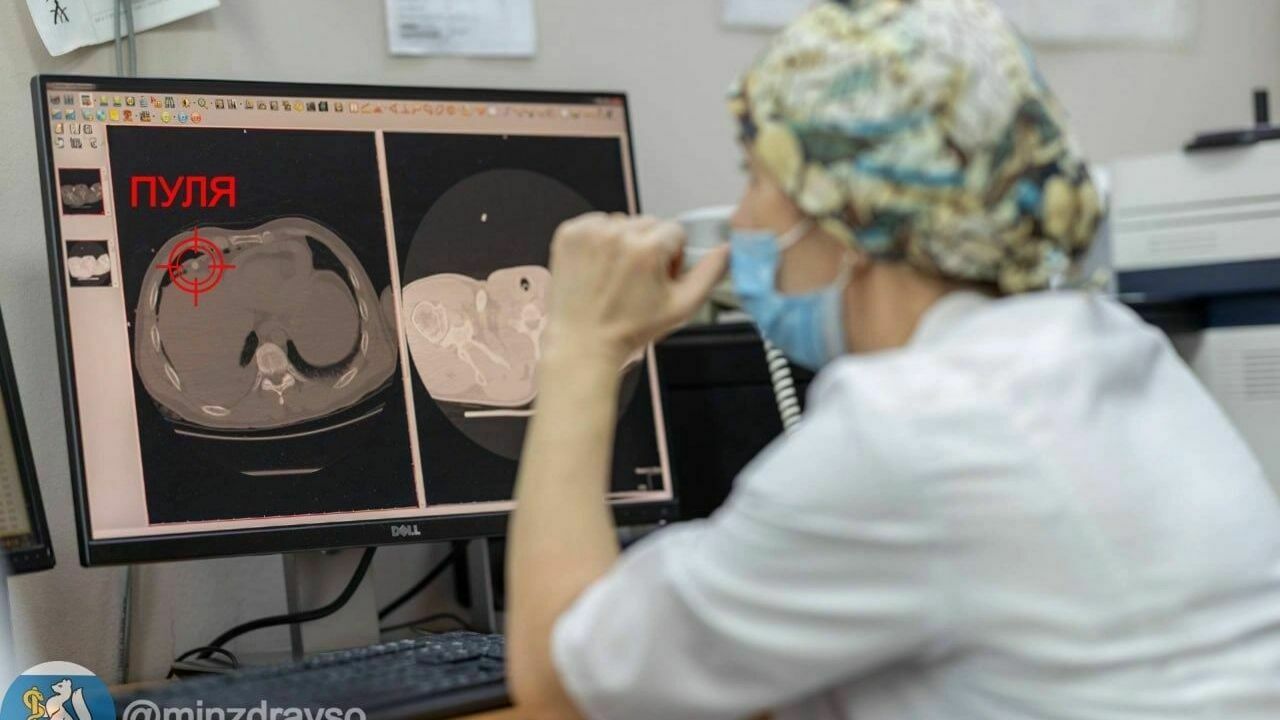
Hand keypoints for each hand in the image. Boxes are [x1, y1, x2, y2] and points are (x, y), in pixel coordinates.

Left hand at [543, 212, 729, 365]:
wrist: (583, 343)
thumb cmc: (629, 329)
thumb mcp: (681, 307)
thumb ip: (710, 274)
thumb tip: (727, 250)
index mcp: (647, 248)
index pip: (674, 231)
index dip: (671, 256)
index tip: (658, 278)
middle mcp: (617, 234)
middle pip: (648, 223)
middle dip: (649, 246)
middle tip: (636, 280)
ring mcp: (588, 232)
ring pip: (621, 222)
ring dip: (623, 241)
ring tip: (615, 274)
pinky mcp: (569, 234)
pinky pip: (595, 223)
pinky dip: (598, 240)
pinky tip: (598, 267)